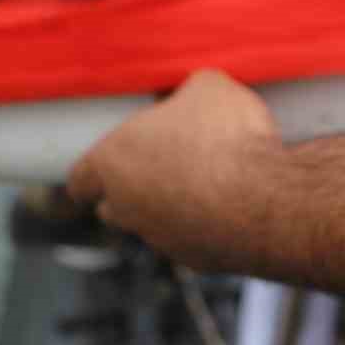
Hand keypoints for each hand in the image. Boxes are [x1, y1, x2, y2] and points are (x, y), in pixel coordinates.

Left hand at [67, 70, 280, 269]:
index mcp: (113, 162)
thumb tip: (192, 95)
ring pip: (153, 223)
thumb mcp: (208, 86)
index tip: (112, 159)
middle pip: (112, 206)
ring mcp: (161, 238)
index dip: (95, 168)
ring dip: (172, 205)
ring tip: (211, 179)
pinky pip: (193, 237)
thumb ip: (187, 92)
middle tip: (165, 161)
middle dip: (132, 188)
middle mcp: (127, 208)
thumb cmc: (225, 137)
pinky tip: (235, 202)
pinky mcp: (196, 258)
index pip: (80, 178)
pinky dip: (207, 223)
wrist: (264, 199)